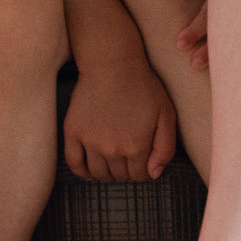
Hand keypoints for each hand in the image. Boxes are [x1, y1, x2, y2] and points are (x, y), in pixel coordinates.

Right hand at [62, 41, 178, 181]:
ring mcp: (90, 142)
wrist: (113, 64)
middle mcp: (112, 150)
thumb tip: (153, 174)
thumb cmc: (143, 87)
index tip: (143, 160)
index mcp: (136, 147)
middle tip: (129, 158)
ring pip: (99, 173)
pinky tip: (90, 170)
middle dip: (127, 171)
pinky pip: (74, 163)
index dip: (144, 170)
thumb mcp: (166, 115)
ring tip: (113, 162)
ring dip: (107, 173)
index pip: (140, 176)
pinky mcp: (73, 132)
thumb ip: (165, 149)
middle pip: (120, 176)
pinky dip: (82, 172)